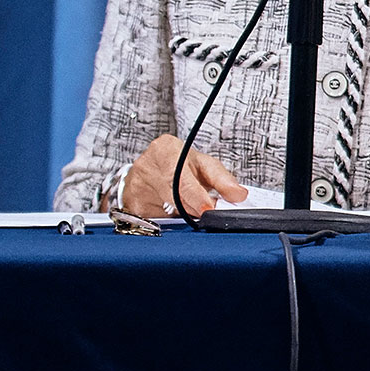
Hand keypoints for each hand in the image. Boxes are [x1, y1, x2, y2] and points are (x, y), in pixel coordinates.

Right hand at [121, 134, 247, 216]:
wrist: (151, 168)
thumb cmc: (180, 164)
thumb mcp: (204, 165)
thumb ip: (223, 179)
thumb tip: (238, 195)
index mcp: (165, 149)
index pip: (181, 176)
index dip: (196, 196)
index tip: (208, 208)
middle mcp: (146, 166)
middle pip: (174, 196)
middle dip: (194, 207)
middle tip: (206, 210)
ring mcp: (135, 188)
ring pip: (165, 212)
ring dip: (182, 214)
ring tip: (188, 204)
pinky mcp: (130, 207)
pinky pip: (155, 221)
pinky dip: (170, 220)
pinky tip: (171, 210)